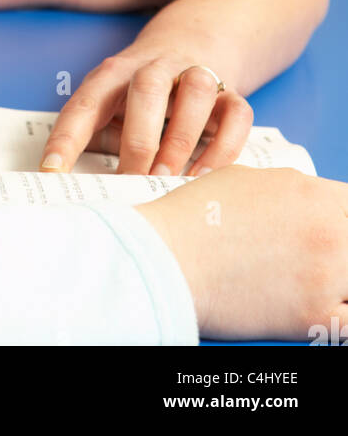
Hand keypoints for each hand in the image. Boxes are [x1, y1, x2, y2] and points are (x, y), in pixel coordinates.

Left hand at [41, 45, 251, 175]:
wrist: (197, 39)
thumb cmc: (141, 91)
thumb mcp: (113, 104)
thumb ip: (98, 136)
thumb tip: (77, 184)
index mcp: (116, 73)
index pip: (86, 102)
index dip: (67, 137)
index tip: (51, 172)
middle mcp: (156, 67)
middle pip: (146, 87)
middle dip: (138, 138)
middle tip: (130, 180)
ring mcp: (196, 75)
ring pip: (196, 91)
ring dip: (181, 137)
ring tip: (169, 179)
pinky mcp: (231, 93)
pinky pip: (236, 112)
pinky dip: (224, 146)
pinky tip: (205, 176)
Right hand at [136, 166, 347, 340]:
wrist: (167, 258)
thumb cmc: (197, 216)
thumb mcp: (249, 179)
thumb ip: (291, 191)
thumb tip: (309, 203)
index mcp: (314, 194)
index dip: (342, 218)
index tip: (333, 232)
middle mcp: (329, 232)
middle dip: (339, 249)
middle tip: (312, 259)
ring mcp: (326, 277)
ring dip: (341, 283)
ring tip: (310, 283)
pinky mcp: (315, 319)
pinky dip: (341, 316)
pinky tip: (323, 312)